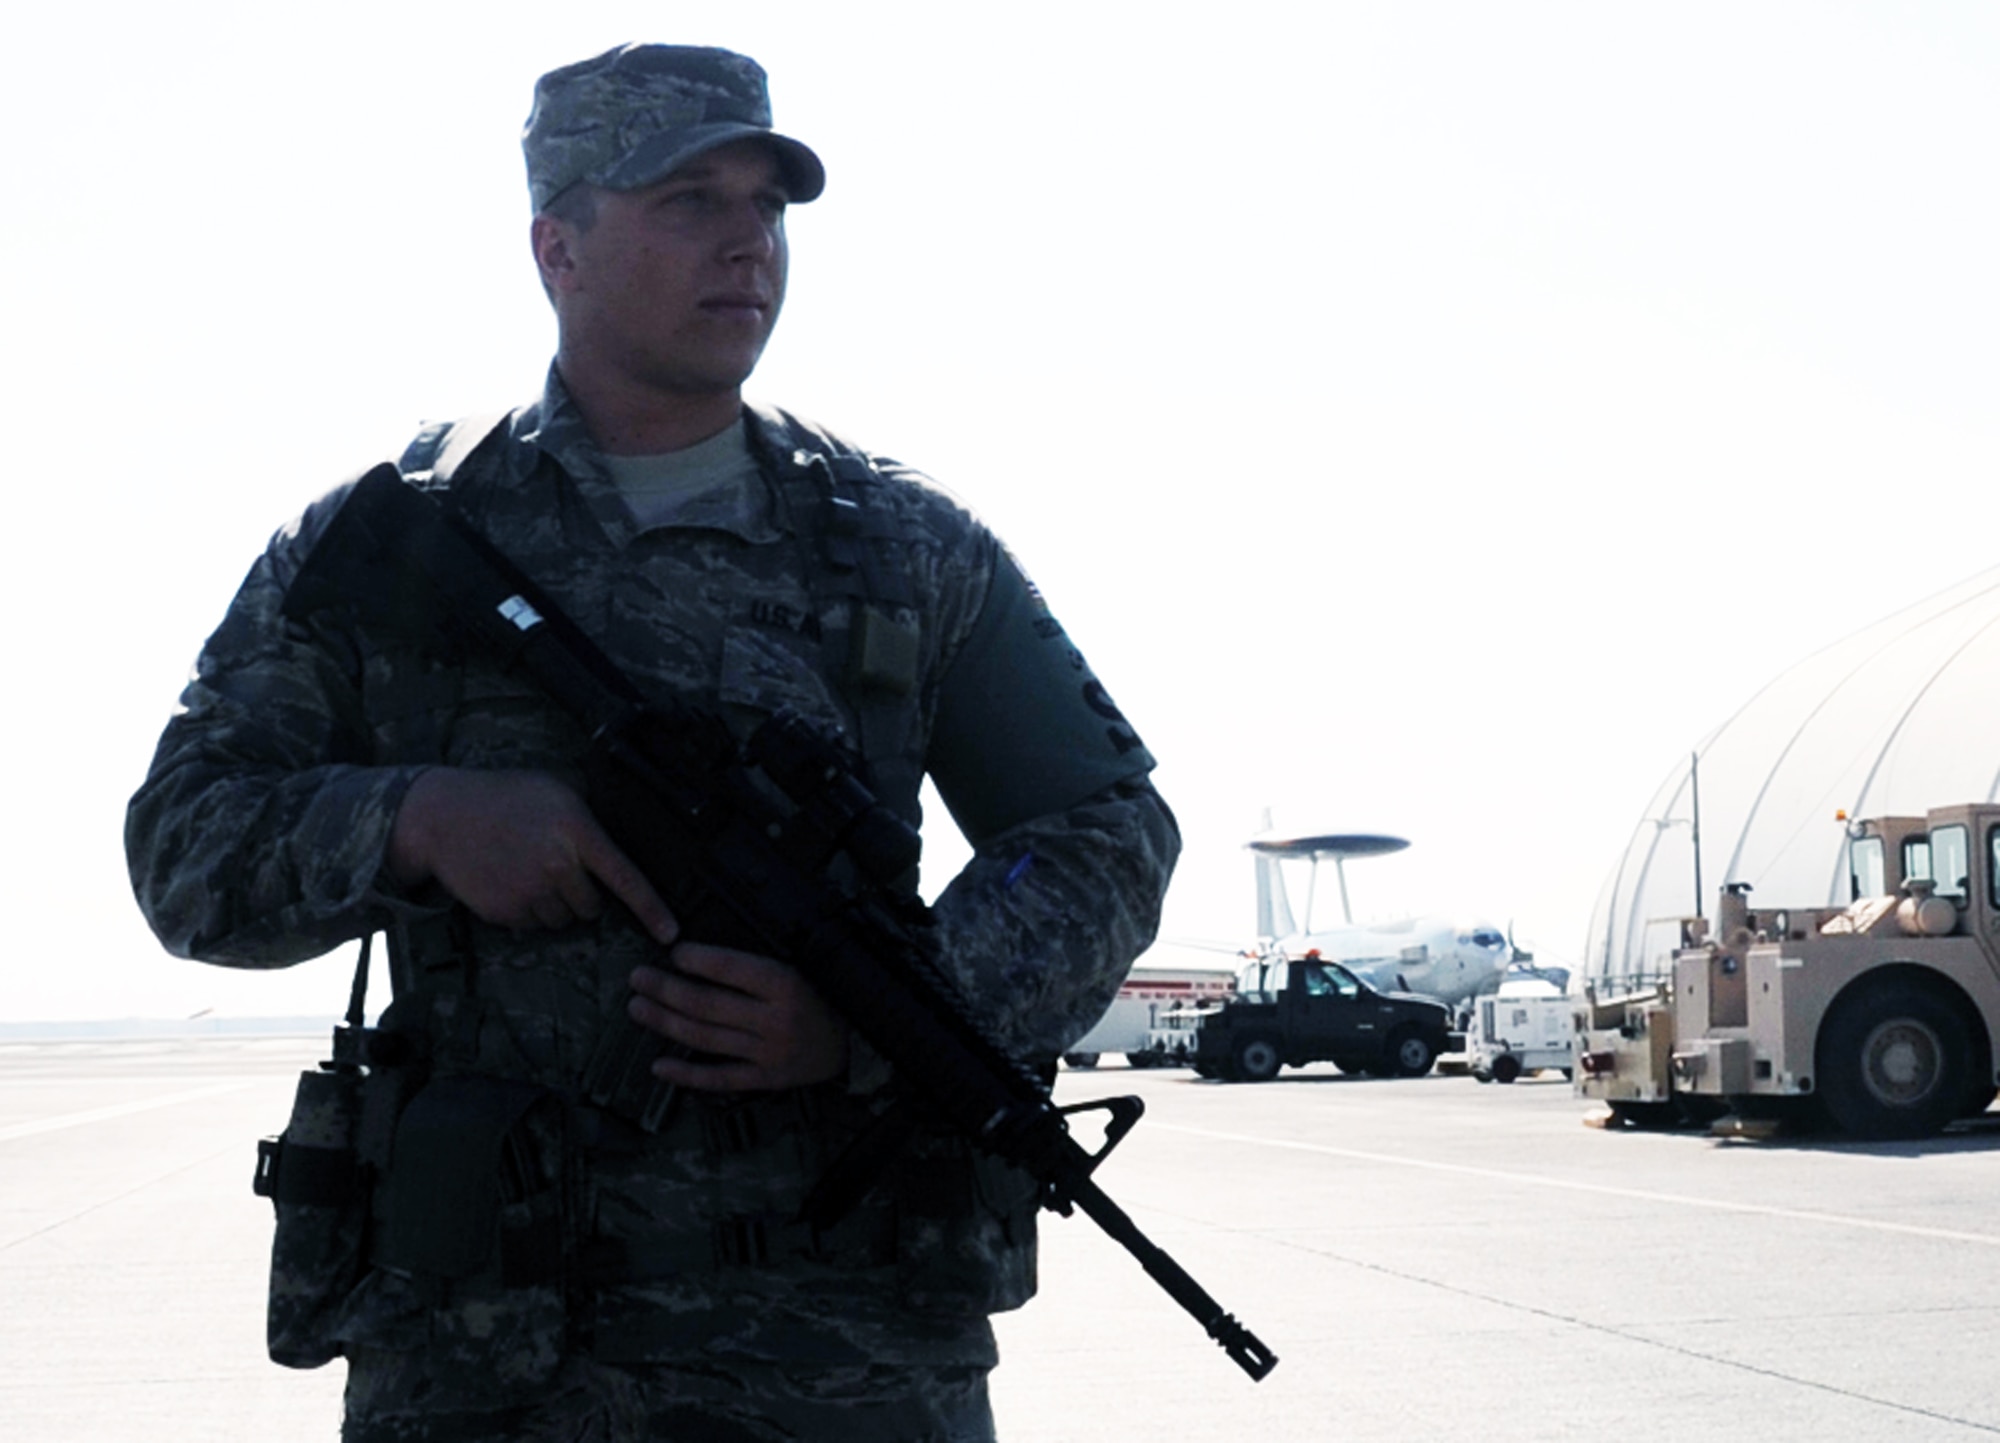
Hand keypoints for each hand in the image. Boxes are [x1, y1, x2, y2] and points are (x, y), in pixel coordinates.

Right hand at [387, 767, 678, 943]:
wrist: (442, 816)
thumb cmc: (504, 796)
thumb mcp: (556, 789)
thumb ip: (590, 815)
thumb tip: (619, 834)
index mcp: (577, 832)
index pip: (626, 878)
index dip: (652, 910)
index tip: (671, 934)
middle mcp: (557, 867)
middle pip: (592, 907)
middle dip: (582, 894)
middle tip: (557, 867)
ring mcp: (529, 893)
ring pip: (563, 920)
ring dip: (555, 904)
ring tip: (529, 870)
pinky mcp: (504, 912)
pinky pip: (532, 925)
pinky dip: (526, 910)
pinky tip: (509, 880)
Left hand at [628, 944, 848, 1091]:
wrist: (858, 1042)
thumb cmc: (828, 996)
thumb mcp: (804, 967)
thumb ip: (759, 965)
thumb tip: (704, 954)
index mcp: (787, 985)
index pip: (732, 969)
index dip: (698, 959)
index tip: (672, 951)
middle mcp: (775, 1020)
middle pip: (708, 1004)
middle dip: (666, 989)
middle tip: (638, 978)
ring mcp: (768, 1053)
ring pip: (706, 1038)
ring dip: (665, 1023)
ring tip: (638, 1008)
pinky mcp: (765, 1079)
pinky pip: (719, 1079)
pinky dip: (687, 1074)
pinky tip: (659, 1065)